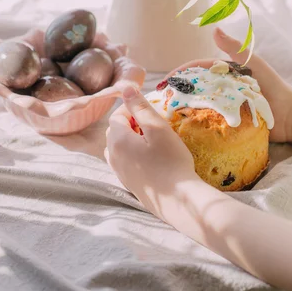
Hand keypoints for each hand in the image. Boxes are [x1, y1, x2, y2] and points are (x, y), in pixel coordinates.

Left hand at [106, 86, 196, 218]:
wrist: (178, 201)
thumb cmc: (170, 160)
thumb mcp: (158, 128)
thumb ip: (140, 107)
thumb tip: (126, 89)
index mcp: (117, 140)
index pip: (117, 116)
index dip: (132, 108)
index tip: (150, 109)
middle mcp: (113, 156)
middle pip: (115, 131)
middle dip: (131, 123)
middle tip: (153, 124)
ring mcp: (119, 173)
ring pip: (118, 148)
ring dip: (131, 140)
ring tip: (152, 141)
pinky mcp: (128, 184)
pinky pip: (124, 162)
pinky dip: (133, 155)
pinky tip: (152, 159)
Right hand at [169, 28, 291, 143]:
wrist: (291, 115)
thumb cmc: (273, 86)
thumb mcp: (253, 63)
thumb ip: (235, 48)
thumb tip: (214, 28)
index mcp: (224, 73)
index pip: (196, 69)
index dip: (180, 73)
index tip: (166, 81)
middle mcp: (220, 89)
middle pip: (193, 88)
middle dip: (176, 92)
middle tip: (159, 101)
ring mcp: (223, 107)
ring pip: (198, 107)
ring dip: (182, 110)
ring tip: (166, 117)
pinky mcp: (227, 124)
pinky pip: (208, 124)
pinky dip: (195, 125)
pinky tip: (182, 130)